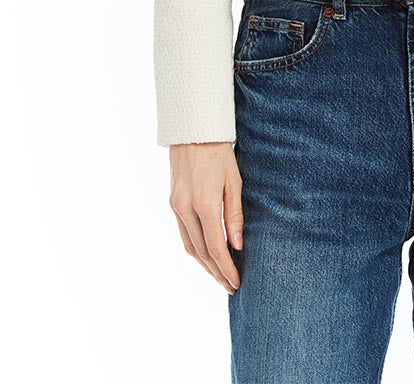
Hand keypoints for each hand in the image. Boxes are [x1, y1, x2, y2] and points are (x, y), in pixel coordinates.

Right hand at [168, 142, 243, 294]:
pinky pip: (183, 234)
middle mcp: (186, 209)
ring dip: (204, 264)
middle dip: (216, 272)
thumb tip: (238, 245)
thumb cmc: (220, 152)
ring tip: (219, 276)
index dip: (226, 268)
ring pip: (189, 246)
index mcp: (205, 204)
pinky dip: (195, 249)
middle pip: (201, 252)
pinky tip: (206, 255)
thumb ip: (235, 215)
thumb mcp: (235, 181)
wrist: (193, 130)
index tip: (236, 282)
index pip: (216, 247)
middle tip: (230, 286)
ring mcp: (176, 207)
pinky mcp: (172, 203)